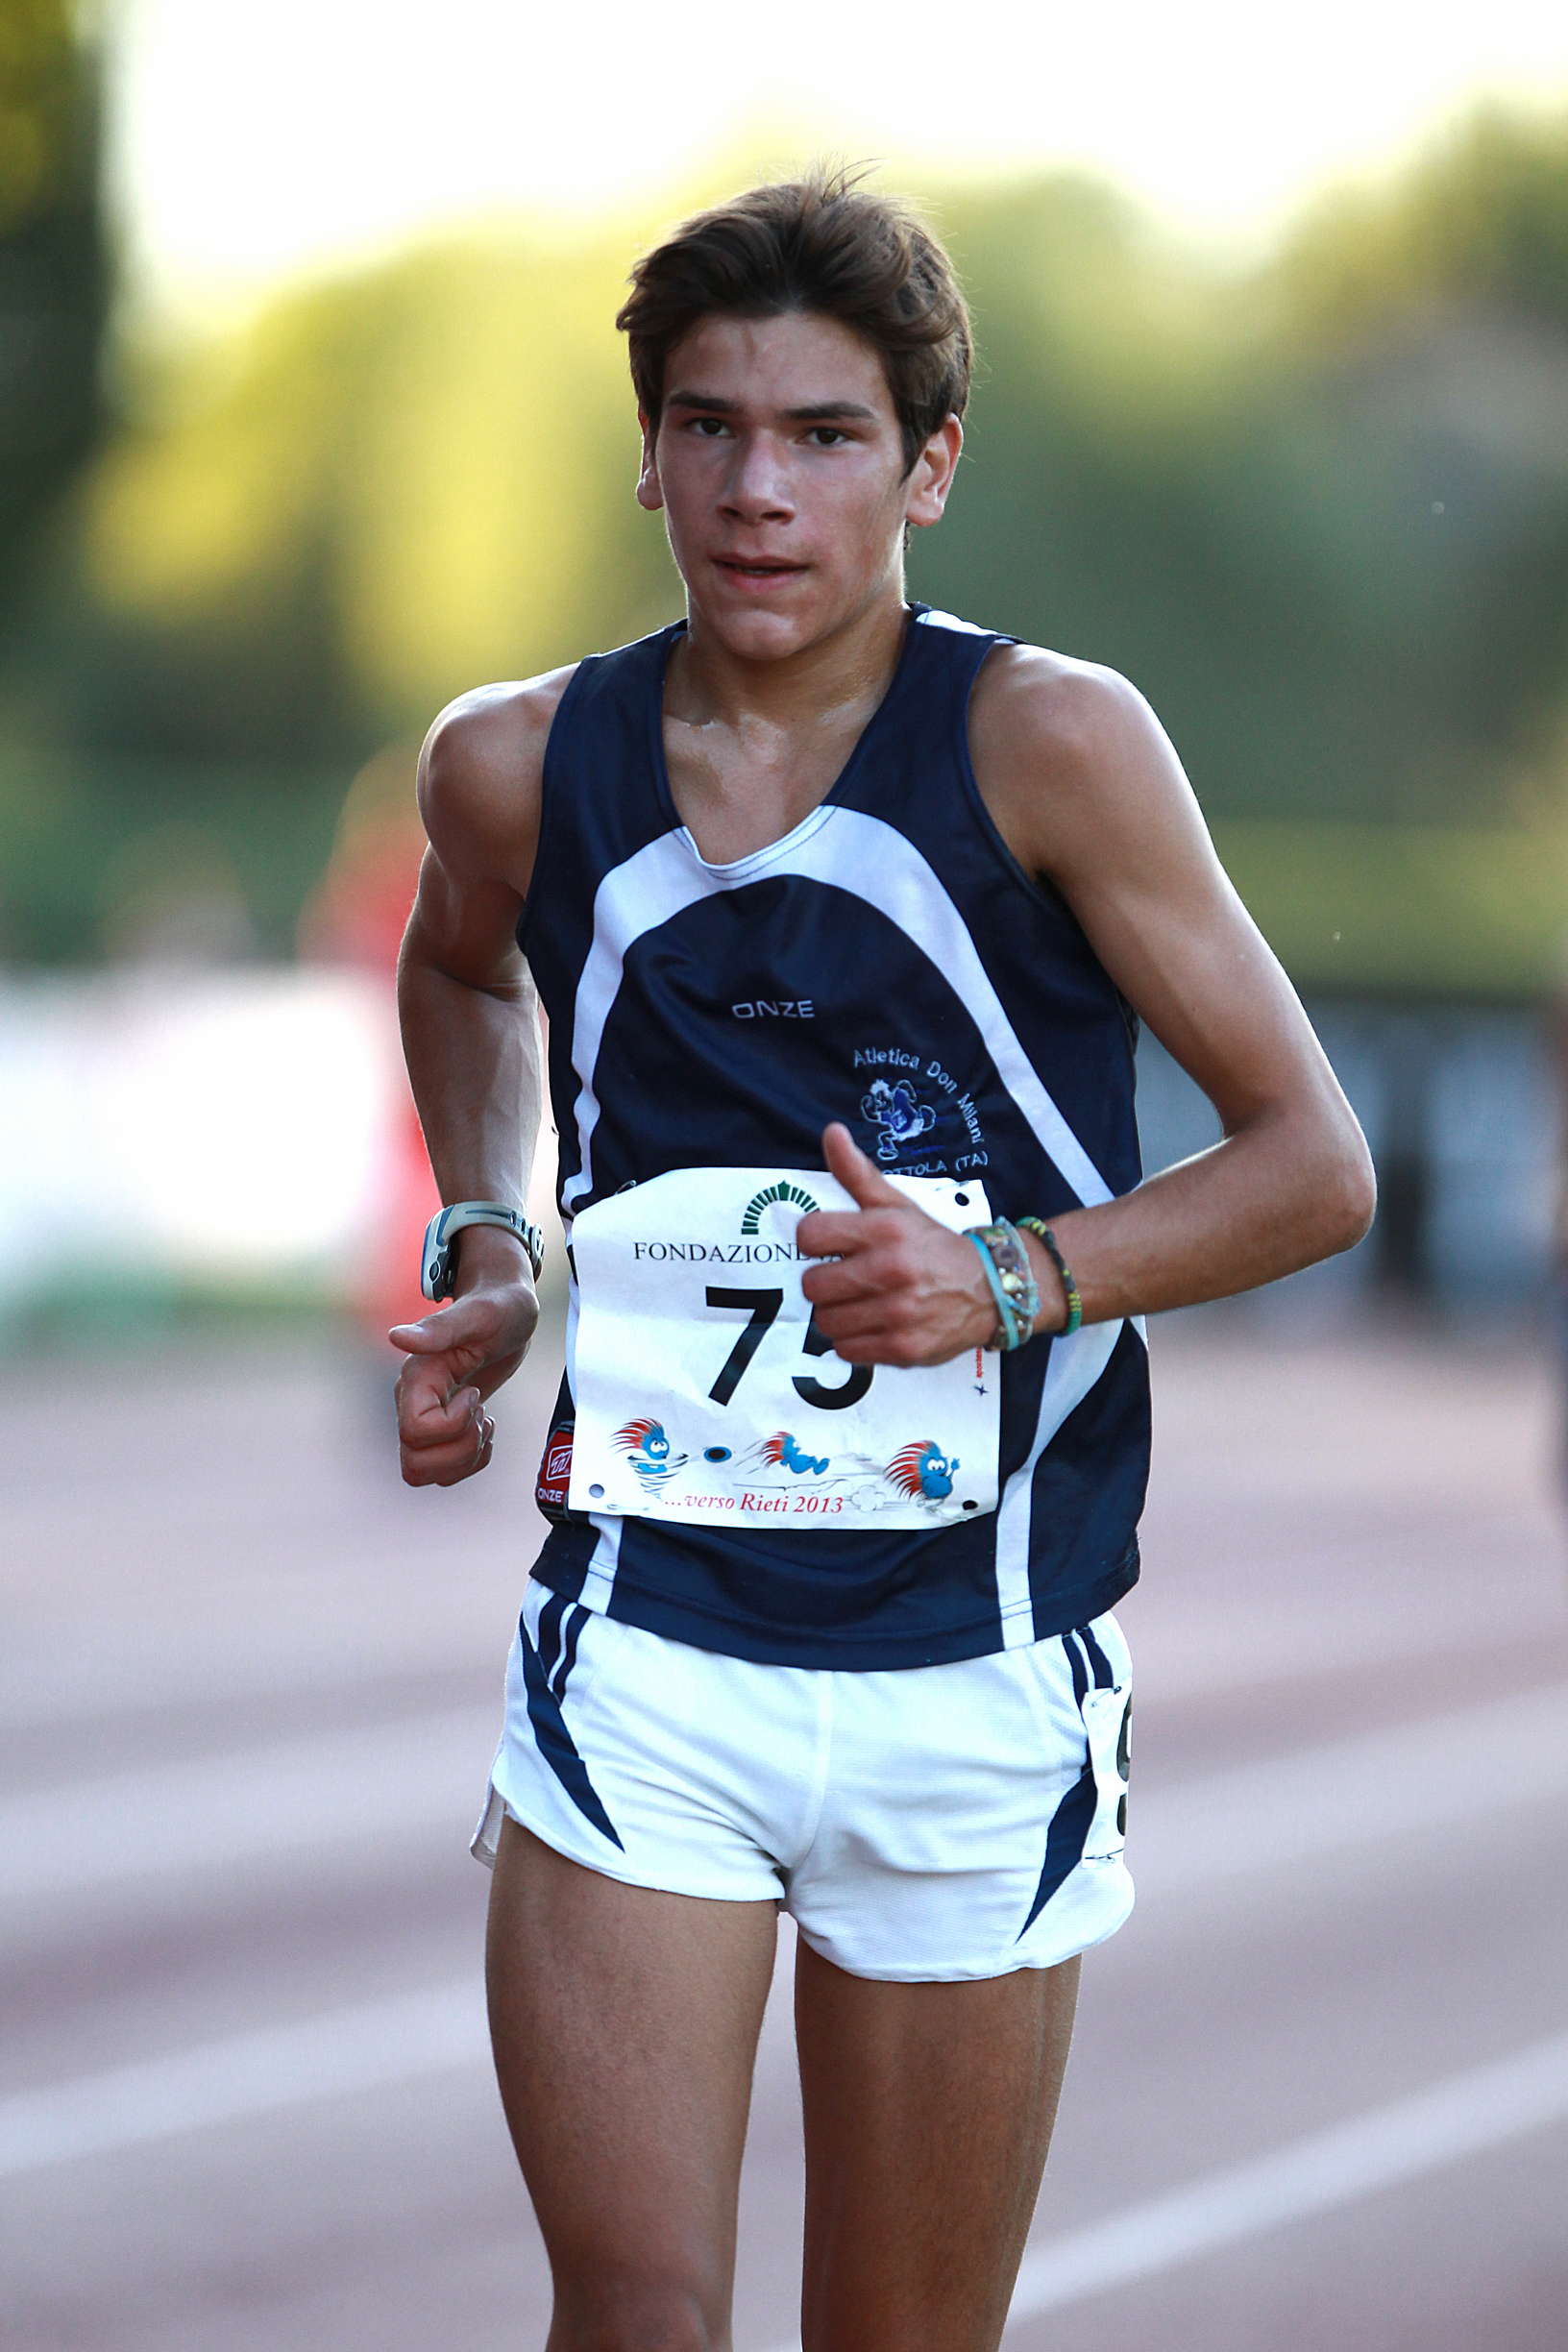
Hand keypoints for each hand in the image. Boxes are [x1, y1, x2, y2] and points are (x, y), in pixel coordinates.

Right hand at [388, 1250, 538, 1487]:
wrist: (507, 1312)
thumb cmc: (498, 1308)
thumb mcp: (480, 1315)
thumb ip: (440, 1328)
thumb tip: (396, 1336)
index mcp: (416, 1379)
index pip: (414, 1432)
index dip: (453, 1425)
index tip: (475, 1394)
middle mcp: (411, 1402)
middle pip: (414, 1463)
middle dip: (460, 1450)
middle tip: (482, 1414)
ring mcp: (424, 1418)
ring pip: (423, 1472)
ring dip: (464, 1458)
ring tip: (484, 1421)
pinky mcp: (441, 1429)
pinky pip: (443, 1471)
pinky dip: (471, 1460)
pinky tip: (485, 1426)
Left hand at [797, 1123, 995, 1366]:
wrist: (992, 1289)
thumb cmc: (933, 1245)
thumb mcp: (899, 1204)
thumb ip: (857, 1173)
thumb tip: (831, 1132)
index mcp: (886, 1229)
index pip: (810, 1234)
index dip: (815, 1240)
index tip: (831, 1245)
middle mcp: (891, 1270)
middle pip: (812, 1285)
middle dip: (824, 1282)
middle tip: (845, 1279)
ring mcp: (898, 1313)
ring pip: (826, 1322)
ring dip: (837, 1314)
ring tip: (860, 1304)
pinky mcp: (903, 1349)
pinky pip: (847, 1351)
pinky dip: (854, 1342)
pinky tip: (873, 1326)